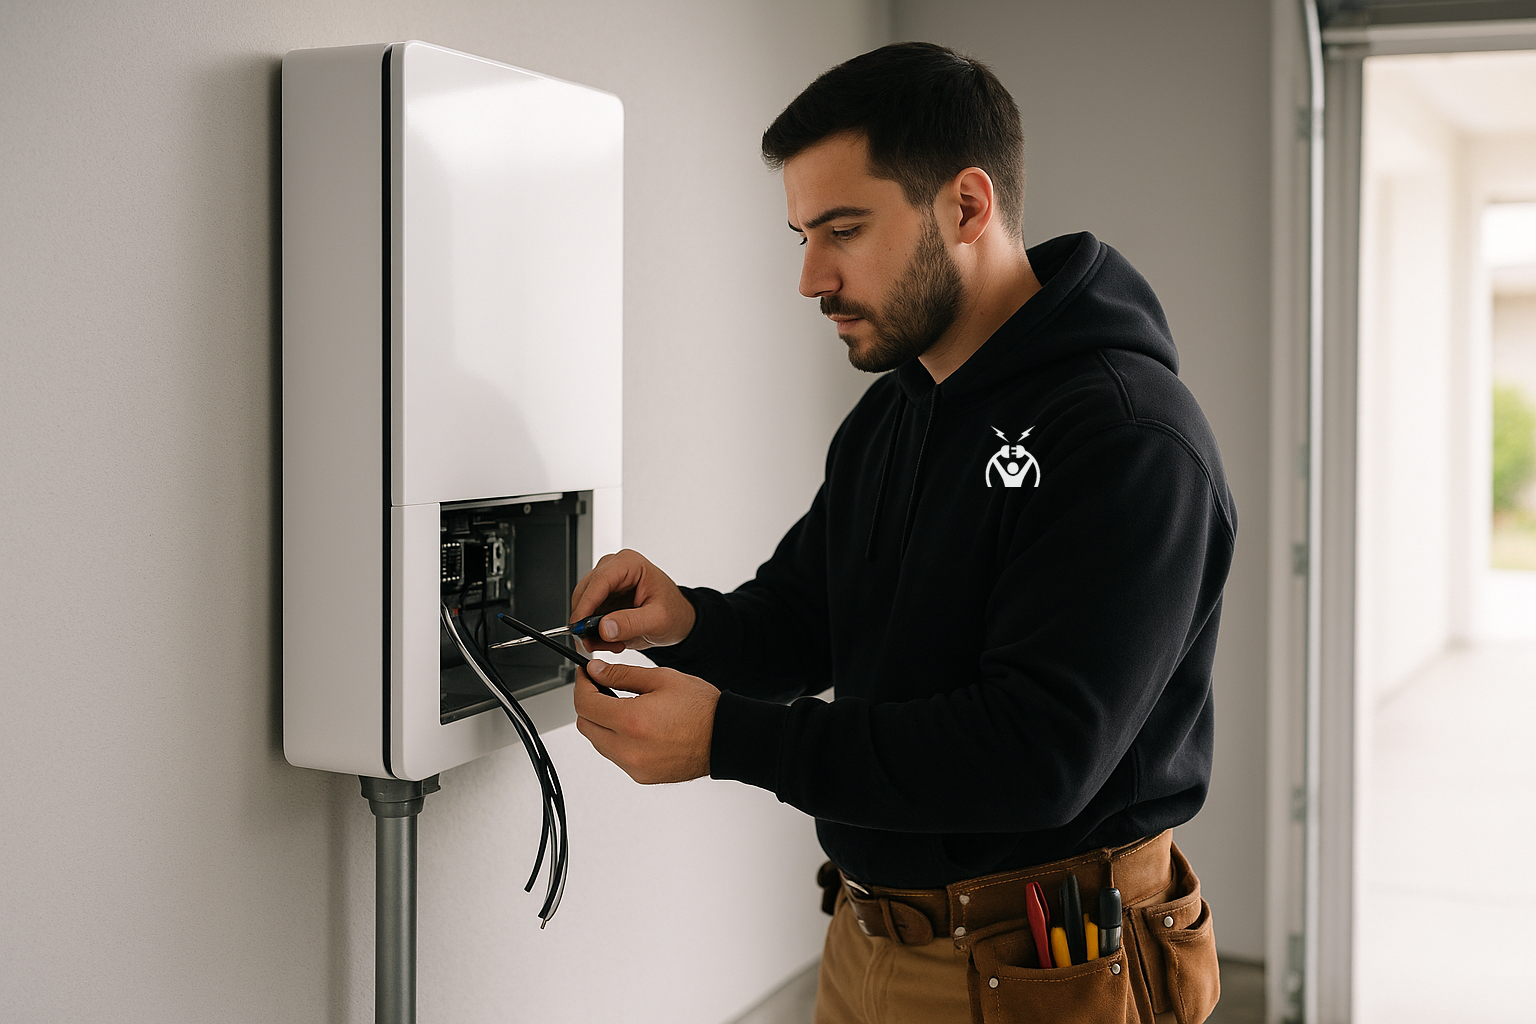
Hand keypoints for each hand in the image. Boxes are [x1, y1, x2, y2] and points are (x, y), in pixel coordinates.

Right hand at [569, 549, 696, 652]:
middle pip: (585, 592)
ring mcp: (606, 583)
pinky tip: (611, 640)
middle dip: (586, 621)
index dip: (585, 604)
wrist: (678, 619)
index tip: (579, 626)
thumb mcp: (658, 620)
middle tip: (595, 644)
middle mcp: (614, 569)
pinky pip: (587, 616)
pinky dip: (594, 632)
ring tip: (613, 644)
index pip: (599, 581)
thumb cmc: (674, 612)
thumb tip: (604, 628)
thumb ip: (631, 624)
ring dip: (591, 630)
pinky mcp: (602, 598)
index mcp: (630, 564)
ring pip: (582, 605)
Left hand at [573, 660, 718, 783]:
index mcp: (631, 721)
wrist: (725, 738)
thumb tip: (596, 672)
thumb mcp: (661, 679)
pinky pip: (615, 756)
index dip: (582, 685)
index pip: (585, 704)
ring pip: (598, 742)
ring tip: (622, 707)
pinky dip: (616, 740)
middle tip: (600, 688)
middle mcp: (628, 749)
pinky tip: (635, 727)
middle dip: (588, 704)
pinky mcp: (641, 776)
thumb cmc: (701, 708)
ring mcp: (634, 766)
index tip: (586, 675)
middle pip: (585, 725)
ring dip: (601, 723)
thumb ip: (622, 675)